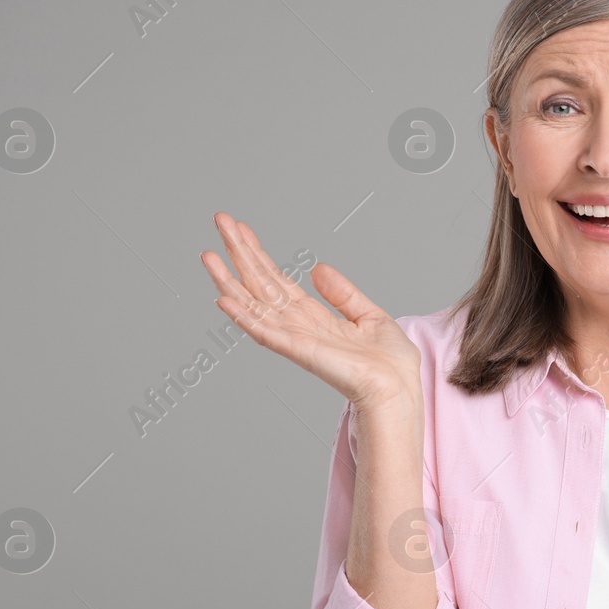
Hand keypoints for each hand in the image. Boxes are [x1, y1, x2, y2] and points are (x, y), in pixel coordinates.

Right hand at [201, 212, 420, 412]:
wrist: (400, 387)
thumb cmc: (390, 363)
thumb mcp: (370, 315)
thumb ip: (342, 293)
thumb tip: (317, 268)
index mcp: (314, 316)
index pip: (277, 279)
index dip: (259, 253)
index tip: (241, 228)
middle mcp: (298, 325)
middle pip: (260, 283)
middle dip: (239, 253)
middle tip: (219, 221)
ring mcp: (295, 338)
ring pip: (253, 304)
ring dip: (228, 280)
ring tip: (208, 254)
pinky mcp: (300, 351)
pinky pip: (265, 332)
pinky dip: (243, 317)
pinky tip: (223, 299)